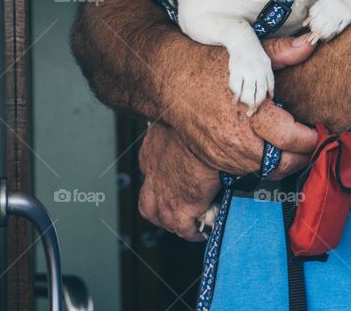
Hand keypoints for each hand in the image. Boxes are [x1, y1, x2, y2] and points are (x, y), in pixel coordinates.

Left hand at [138, 122, 219, 240]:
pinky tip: (202, 232)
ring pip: (162, 218)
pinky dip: (192, 233)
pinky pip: (185, 229)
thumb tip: (192, 117)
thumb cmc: (192, 118)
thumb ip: (180, 126)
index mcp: (151, 152)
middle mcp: (152, 176)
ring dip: (175, 223)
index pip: (150, 171)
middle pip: (148, 202)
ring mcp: (164, 195)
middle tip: (176, 210)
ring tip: (190, 224)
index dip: (162, 180)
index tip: (174, 180)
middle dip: (159, 209)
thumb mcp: (177, 120)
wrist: (201, 130)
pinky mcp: (181, 208)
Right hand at [156, 34, 317, 174]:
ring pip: (265, 170)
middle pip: (283, 163)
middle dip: (301, 155)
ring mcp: (223, 154)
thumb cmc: (205, 63)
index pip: (291, 139)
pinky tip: (265, 146)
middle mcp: (235, 140)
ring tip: (291, 146)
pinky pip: (246, 170)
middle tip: (310, 144)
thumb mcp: (243, 54)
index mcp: (248, 113)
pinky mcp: (213, 160)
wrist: (167, 79)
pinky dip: (260, 162)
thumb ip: (279, 53)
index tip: (317, 131)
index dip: (310, 138)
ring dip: (282, 161)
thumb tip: (309, 44)